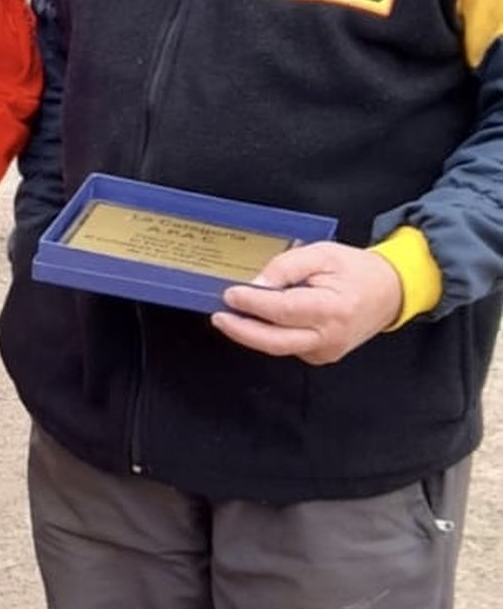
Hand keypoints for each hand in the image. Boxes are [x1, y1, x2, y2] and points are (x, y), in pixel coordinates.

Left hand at [212, 241, 402, 364]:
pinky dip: (268, 335)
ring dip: (251, 334)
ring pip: (280, 346)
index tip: (229, 294)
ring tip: (228, 317)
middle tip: (219, 316)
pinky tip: (254, 321)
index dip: (253, 304)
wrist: (390, 293)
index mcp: (333, 309)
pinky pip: (289, 346)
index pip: (283, 310)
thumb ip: (287, 266)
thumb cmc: (356, 270)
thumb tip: (257, 284)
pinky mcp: (322, 355)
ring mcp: (327, 351)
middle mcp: (330, 337)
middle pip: (276, 341)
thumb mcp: (321, 254)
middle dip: (242, 330)